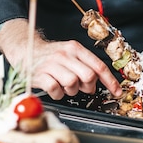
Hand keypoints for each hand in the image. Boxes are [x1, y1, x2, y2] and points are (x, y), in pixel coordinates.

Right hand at [0, 19, 121, 99]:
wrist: (24, 49)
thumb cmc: (50, 55)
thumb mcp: (69, 54)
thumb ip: (84, 66)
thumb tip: (96, 83)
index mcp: (75, 48)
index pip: (98, 66)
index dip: (110, 81)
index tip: (117, 92)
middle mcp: (65, 55)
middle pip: (88, 76)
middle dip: (88, 86)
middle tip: (81, 87)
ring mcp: (52, 65)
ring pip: (73, 85)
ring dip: (71, 90)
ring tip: (64, 85)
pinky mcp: (41, 76)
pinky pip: (56, 91)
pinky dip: (57, 94)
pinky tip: (54, 88)